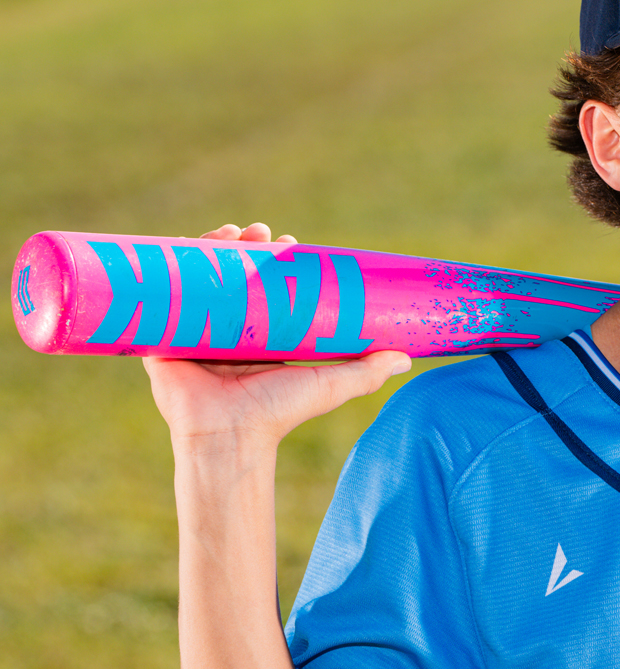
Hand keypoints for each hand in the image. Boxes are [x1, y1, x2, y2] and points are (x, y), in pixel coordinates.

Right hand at [143, 223, 409, 448]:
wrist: (230, 436)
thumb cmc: (279, 414)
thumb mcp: (330, 385)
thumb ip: (366, 372)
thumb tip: (407, 359)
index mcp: (260, 340)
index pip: (268, 289)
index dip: (277, 262)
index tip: (290, 244)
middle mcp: (227, 333)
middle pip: (234, 277)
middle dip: (245, 248)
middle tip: (259, 232)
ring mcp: (194, 333)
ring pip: (201, 279)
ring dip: (213, 249)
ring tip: (231, 232)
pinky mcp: (163, 339)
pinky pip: (162, 296)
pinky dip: (170, 266)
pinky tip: (184, 245)